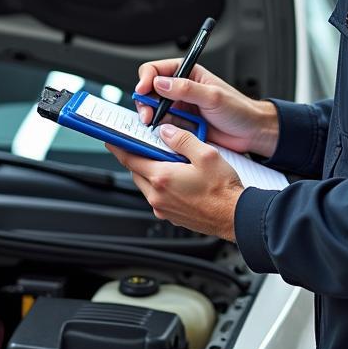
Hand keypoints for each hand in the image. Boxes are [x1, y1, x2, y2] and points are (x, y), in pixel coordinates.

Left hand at [106, 125, 243, 239]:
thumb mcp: (205, 154)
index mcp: (162, 178)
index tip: (112, 139)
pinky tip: (177, 178)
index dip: (119, 147)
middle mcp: (158, 196)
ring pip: (146, 185)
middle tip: (146, 145)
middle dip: (139, 157)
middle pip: (137, 172)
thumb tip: (166, 132)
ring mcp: (164, 208)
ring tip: (168, 161)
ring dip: (150, 172)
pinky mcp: (172, 216)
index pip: (130, 159)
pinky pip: (158, 197)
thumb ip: (182, 139)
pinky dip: (161, 185)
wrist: (235, 217)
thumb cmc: (223, 190)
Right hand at [135, 59, 278, 157]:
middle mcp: (181, 89)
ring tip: (154, 125)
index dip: (146, 79)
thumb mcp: (213, 96)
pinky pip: (163, 127)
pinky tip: (163, 134)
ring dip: (151, 117)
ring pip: (154, 110)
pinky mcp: (181, 126)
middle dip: (145, 102)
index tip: (143, 90)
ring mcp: (180, 108)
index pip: (157, 70)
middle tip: (148, 115)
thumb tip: (160, 83)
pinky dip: (160, 131)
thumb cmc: (239, 110)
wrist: (251, 133)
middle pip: (150, 91)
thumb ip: (186, 88)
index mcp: (188, 73)